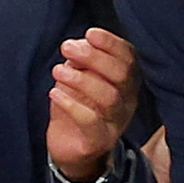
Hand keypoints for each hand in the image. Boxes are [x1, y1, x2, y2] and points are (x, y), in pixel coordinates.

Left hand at [47, 28, 142, 179]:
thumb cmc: (76, 105)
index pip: (129, 58)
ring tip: (57, 71)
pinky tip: (54, 93)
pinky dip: (71, 104)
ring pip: (109, 97)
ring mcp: (116, 122)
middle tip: (67, 48)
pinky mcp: (99, 140)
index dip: (111, 44)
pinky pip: (90, 121)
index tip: (90, 33)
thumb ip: (82, 60)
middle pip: (121, 75)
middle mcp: (127, 101)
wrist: (70, 148)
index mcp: (126, 82)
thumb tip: (78, 44)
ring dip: (80, 79)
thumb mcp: (79, 77)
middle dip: (94, 57)